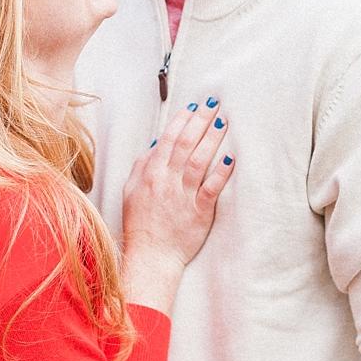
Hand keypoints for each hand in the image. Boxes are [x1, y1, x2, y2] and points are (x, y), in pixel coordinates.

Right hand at [120, 100, 233, 312]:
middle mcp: (166, 181)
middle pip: (185, 144)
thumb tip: (156, 143)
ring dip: (212, 139)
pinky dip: (220, 172)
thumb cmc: (140, 224)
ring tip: (223, 122)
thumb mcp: (131, 191)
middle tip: (214, 103)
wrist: (151, 257)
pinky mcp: (198, 212)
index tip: (194, 105)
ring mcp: (182, 196)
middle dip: (200, 121)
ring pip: (198, 161)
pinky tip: (230, 158)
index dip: (182, 120)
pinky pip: (211, 188)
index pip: (168, 139)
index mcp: (150, 174)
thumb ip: (142, 165)